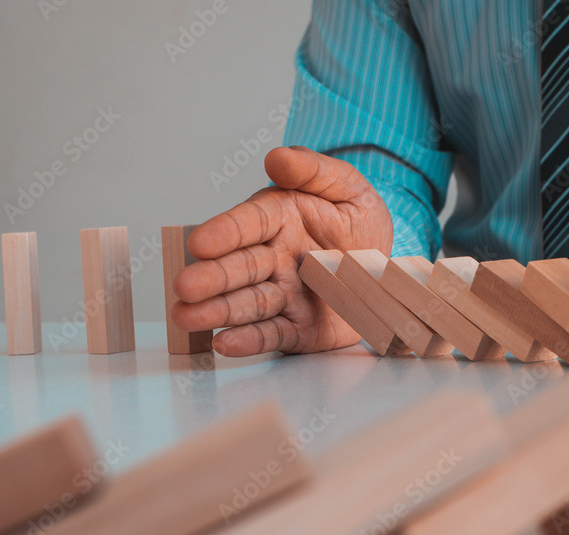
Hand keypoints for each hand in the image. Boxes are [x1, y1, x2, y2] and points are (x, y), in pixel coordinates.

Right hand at [171, 146, 392, 355]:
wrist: (385, 270)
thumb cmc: (359, 223)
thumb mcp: (348, 188)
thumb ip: (314, 172)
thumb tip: (278, 158)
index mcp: (280, 219)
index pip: (248, 224)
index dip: (224, 233)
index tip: (200, 242)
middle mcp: (274, 258)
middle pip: (240, 267)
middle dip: (211, 278)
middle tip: (184, 286)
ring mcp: (284, 296)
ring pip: (248, 303)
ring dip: (218, 311)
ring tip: (185, 317)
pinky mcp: (297, 330)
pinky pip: (271, 335)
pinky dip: (247, 341)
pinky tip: (222, 342)